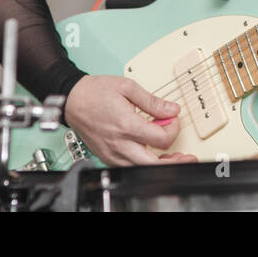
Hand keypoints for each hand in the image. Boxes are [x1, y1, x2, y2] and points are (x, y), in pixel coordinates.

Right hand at [63, 75, 196, 165]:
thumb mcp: (128, 87)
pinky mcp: (107, 157)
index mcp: (126, 124)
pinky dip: (143, 163)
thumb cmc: (96, 92)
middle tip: (185, 155)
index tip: (172, 119)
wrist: (72, 100)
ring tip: (171, 156)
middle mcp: (119, 143)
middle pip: (153, 163)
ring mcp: (112, 153)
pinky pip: (130, 167)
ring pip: (142, 168)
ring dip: (159, 164)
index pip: (161, 138)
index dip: (174, 128)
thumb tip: (172, 110)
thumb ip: (153, 101)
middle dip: (174, 160)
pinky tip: (151, 155)